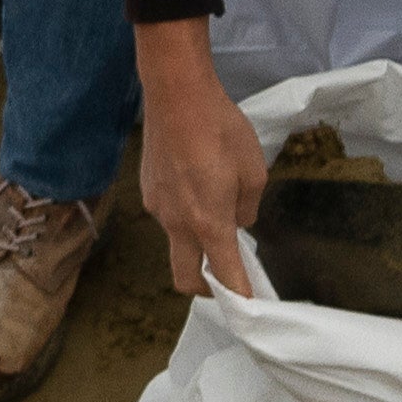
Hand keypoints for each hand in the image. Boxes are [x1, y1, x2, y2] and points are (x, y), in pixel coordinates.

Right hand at [131, 21, 265, 296]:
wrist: (175, 93)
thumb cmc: (222, 129)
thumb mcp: (254, 171)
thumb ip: (249, 207)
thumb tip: (238, 221)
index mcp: (208, 223)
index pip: (224, 276)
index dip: (239, 297)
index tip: (251, 308)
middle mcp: (176, 223)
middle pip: (186, 277)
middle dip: (206, 288)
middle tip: (228, 274)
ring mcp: (157, 207)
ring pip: (177, 241)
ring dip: (197, 240)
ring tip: (216, 203)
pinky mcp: (147, 189)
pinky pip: (168, 214)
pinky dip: (184, 213)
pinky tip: (196, 180)